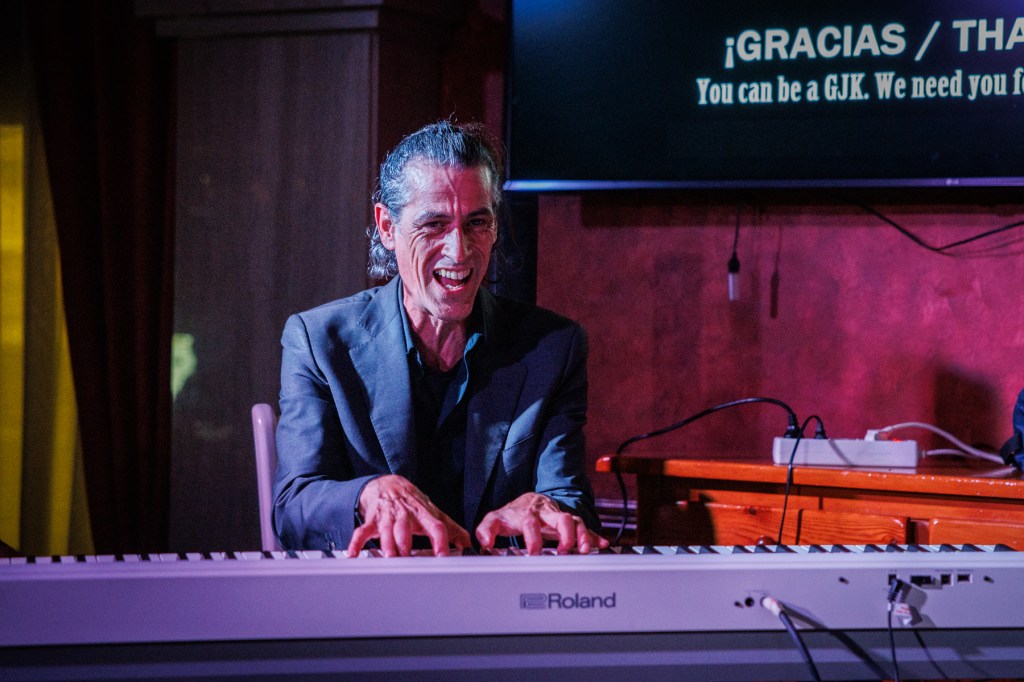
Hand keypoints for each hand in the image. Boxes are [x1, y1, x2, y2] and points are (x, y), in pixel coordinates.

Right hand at [348, 475, 470, 556]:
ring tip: (389, 557)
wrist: (388, 484)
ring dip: (387, 544)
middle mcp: (405, 515)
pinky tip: (354, 555)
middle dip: (406, 542)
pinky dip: (356, 543)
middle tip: (409, 558)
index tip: (443, 555)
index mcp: (423, 514)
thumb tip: (467, 543)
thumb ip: (451, 529)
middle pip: (406, 528)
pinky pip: (361, 532)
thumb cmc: (413, 503)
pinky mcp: (372, 521)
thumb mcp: (433, 513)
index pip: (435, 526)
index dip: (440, 540)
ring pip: (386, 530)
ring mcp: (387, 517)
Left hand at [475, 493, 609, 554]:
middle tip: (564, 551)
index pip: (531, 523)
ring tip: (584, 551)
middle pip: (561, 517)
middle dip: (566, 534)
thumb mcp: (494, 519)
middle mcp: (546, 513)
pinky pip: (585, 528)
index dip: (533, 538)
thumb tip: (485, 543)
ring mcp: (559, 517)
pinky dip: (594, 536)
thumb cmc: (512, 514)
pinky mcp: (569, 523)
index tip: (534, 553)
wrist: (527, 501)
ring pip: (576, 521)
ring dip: (582, 536)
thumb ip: (486, 529)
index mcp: (527, 513)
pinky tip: (601, 545)